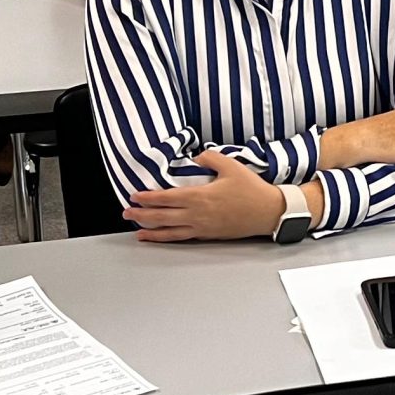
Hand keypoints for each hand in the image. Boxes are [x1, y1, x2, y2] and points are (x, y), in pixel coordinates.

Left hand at [128, 149, 294, 242]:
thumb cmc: (251, 190)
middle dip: (141, 215)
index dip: (148, 198)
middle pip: (162, 217)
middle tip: (126, 213)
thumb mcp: (231, 166)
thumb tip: (197, 156)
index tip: (135, 196)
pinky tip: (160, 237)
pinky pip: (182, 238)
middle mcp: (197, 215)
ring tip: (136, 231)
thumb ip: (210, 158)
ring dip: (150, 230)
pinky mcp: (208, 235)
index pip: (166, 198)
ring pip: (169, 231)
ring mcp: (202, 227)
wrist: (268, 212)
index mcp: (199, 197)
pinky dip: (167, 238)